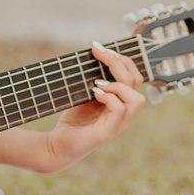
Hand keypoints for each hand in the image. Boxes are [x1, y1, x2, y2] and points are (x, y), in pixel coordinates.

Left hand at [43, 44, 146, 172]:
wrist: (56, 146)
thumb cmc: (72, 121)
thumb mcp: (84, 95)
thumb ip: (94, 80)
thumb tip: (95, 54)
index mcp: (121, 103)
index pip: (134, 77)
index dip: (122, 59)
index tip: (100, 48)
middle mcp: (123, 115)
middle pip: (137, 82)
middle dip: (118, 63)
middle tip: (98, 53)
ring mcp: (117, 125)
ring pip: (136, 100)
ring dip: (117, 85)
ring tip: (97, 83)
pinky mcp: (105, 133)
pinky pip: (119, 111)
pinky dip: (109, 98)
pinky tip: (94, 93)